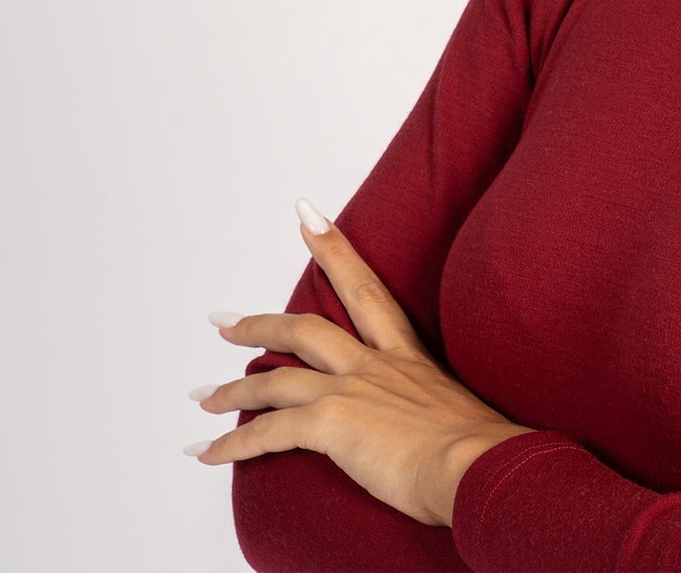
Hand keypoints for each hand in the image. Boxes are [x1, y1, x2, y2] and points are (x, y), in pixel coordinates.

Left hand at [185, 196, 532, 526]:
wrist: (476, 463)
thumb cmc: (476, 449)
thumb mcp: (456, 412)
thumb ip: (431, 412)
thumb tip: (431, 434)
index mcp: (406, 356)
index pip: (366, 291)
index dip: (335, 250)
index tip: (309, 216)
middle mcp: (375, 365)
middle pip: (306, 329)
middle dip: (260, 325)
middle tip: (226, 322)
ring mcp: (350, 389)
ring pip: (275, 381)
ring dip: (232, 392)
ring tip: (204, 400)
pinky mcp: (331, 423)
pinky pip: (266, 433)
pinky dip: (231, 446)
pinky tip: (206, 455)